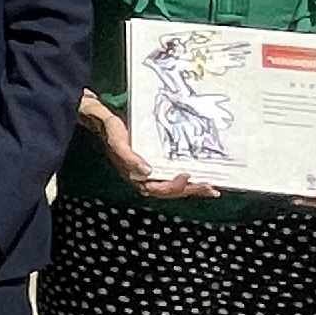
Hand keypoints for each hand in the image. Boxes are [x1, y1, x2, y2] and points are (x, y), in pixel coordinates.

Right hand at [91, 110, 216, 199]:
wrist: (105, 123)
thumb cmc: (111, 132)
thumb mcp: (118, 143)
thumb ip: (130, 158)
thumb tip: (147, 171)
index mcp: (135, 176)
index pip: (157, 189)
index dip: (173, 186)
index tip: (186, 175)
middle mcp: (144, 178)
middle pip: (169, 191)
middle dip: (190, 191)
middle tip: (210, 188)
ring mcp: (150, 172)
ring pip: (173, 186)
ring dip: (192, 188)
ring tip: (210, 188)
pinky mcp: (155, 164)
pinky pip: (172, 176)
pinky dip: (187, 180)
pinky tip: (198, 178)